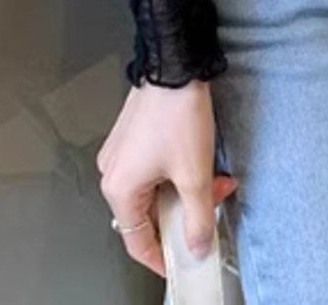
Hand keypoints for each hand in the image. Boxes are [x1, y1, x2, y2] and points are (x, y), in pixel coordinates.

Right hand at [97, 81, 239, 279]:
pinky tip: (199, 162)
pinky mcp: (133, 137)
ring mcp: (122, 152)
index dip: (161, 256)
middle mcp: (114, 171)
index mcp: (119, 187)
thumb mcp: (194, 173)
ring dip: (186, 190)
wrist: (175, 64)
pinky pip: (153, 168)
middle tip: (211, 207)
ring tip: (213, 177)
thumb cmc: (176, 111)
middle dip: (185, 212)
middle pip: (149, 213)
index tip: (180, 262)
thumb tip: (196, 244)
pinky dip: (177, 172)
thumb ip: (198, 216)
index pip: (137, 240)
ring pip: (155, 189)